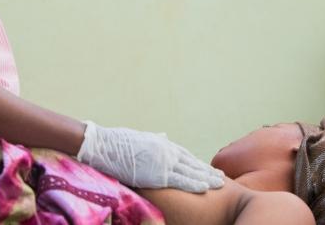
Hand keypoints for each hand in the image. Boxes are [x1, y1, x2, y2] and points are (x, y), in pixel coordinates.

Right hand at [76, 121, 224, 192]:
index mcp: (162, 143)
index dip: (197, 164)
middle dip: (206, 171)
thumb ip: (154, 139)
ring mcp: (163, 160)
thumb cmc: (116, 142)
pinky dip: (194, 183)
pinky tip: (205, 187)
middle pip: (192, 163)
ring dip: (206, 177)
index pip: (185, 155)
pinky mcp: (157, 172)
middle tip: (221, 177)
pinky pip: (180, 180)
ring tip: (219, 183)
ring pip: (190, 171)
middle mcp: (166, 150)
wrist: (104, 145)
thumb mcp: (139, 137)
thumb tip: (163, 136)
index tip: (207, 169)